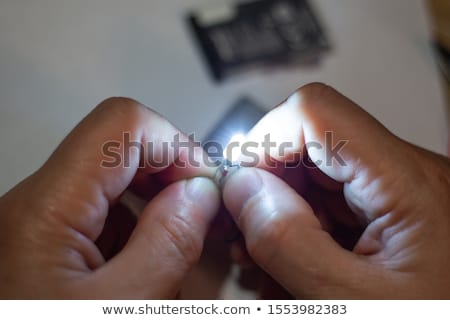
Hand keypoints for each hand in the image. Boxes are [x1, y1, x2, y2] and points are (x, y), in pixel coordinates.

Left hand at [0, 98, 219, 298]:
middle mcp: (34, 203)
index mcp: (45, 210)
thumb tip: (200, 193)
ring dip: (158, 201)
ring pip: (114, 178)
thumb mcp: (124, 309)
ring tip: (181, 242)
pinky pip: (103, 210)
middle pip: (118, 145)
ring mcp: (40, 220)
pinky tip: (149, 259)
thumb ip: (167, 242)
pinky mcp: (47, 238)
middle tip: (203, 213)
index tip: (206, 184)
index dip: (174, 143)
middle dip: (171, 173)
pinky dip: (138, 224)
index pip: (122, 124)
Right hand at [223, 83, 449, 298]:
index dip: (264, 140)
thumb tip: (241, 187)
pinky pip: (328, 206)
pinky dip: (300, 234)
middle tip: (243, 236)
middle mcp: (406, 176)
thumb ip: (289, 241)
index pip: (316, 113)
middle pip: (308, 147)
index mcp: (409, 183)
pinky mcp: (388, 214)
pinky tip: (291, 269)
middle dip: (265, 189)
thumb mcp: (352, 300)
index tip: (236, 183)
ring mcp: (396, 194)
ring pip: (312, 179)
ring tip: (265, 265)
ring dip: (278, 218)